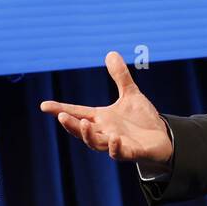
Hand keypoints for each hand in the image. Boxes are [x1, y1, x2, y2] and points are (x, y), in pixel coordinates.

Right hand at [39, 51, 172, 164]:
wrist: (162, 139)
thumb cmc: (142, 120)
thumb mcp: (131, 94)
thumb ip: (120, 77)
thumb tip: (111, 53)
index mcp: (102, 118)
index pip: (78, 113)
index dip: (60, 110)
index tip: (44, 106)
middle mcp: (105, 132)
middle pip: (82, 130)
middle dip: (71, 125)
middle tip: (61, 116)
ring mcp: (117, 144)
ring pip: (96, 143)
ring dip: (88, 135)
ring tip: (84, 123)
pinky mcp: (131, 152)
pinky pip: (119, 153)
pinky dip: (115, 147)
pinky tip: (114, 137)